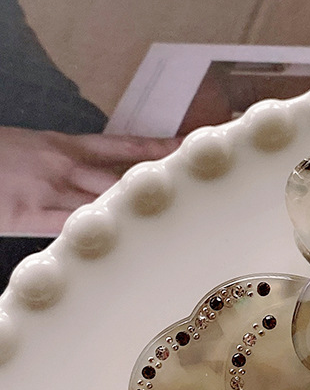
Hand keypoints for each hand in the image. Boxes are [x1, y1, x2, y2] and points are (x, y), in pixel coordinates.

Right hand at [0, 127, 179, 234]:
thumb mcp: (33, 152)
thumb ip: (69, 166)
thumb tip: (102, 181)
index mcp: (66, 145)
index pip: (126, 145)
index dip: (160, 148)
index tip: (190, 147)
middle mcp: (66, 165)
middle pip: (125, 174)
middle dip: (160, 183)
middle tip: (201, 189)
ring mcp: (49, 190)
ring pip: (105, 200)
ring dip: (137, 211)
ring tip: (180, 221)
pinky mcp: (29, 214)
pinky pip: (71, 226)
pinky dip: (96, 234)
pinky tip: (127, 245)